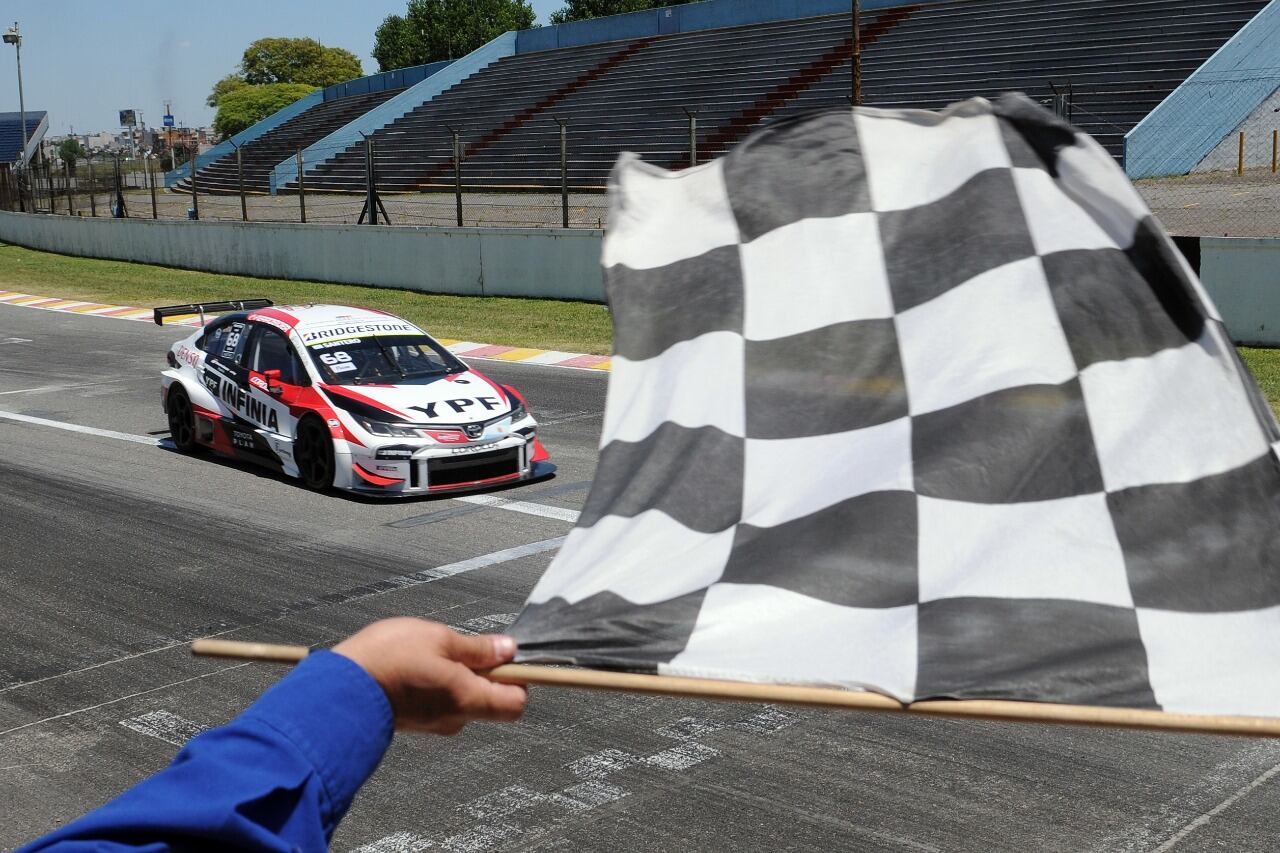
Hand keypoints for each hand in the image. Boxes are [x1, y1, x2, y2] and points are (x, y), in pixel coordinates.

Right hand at [333, 618, 526, 734]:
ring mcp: (434, 722)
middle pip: (492, 700)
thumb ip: (477, 648)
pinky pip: (440, 702)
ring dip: (458, 675)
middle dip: (485, 673)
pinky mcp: (415, 721)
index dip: (519, 677)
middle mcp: (456, 718)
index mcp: (469, 699)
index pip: (517, 702)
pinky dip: (438, 684)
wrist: (338, 689)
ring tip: (431, 653)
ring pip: (464, 699)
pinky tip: (417, 665)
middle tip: (463, 648)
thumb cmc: (387, 661)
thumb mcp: (439, 639)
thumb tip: (508, 650)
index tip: (508, 655)